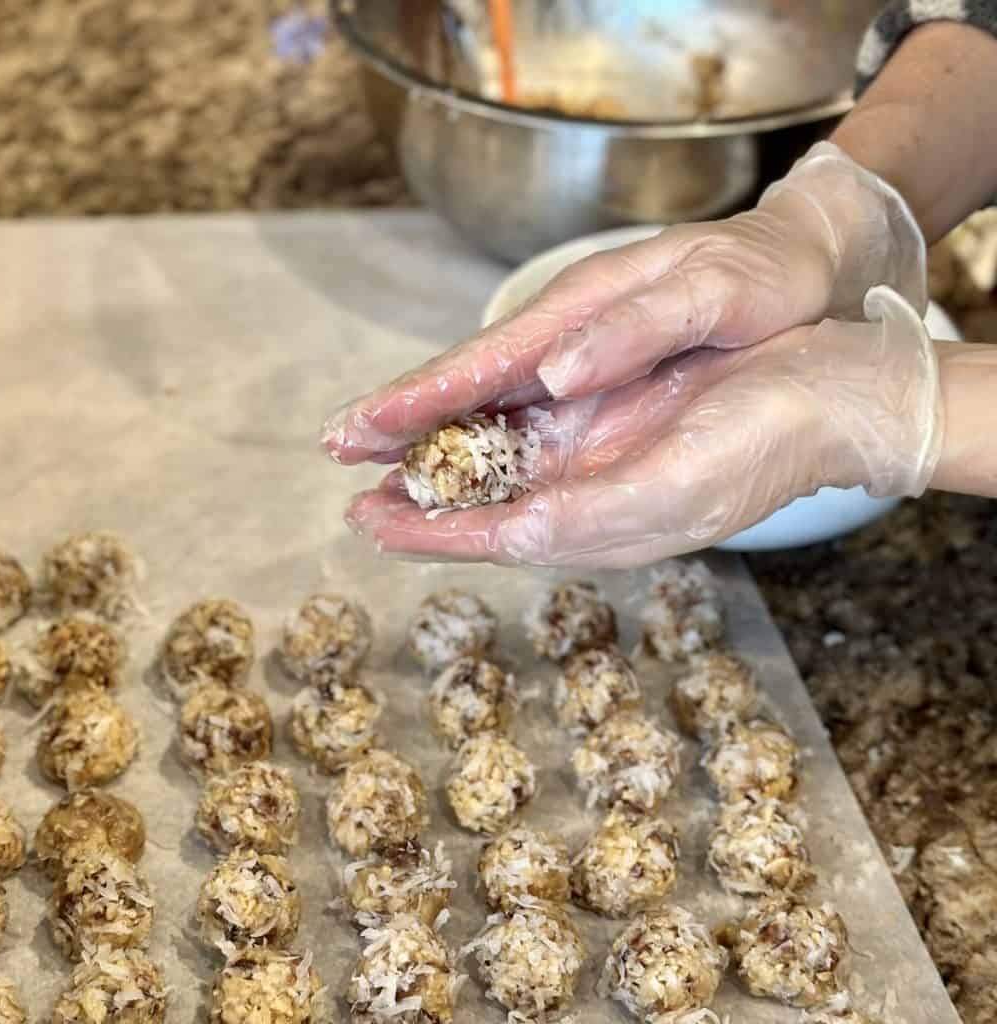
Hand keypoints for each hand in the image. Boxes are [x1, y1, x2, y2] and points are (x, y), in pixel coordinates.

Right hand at [322, 143, 925, 465]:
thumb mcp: (709, 289)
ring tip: (382, 494)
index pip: (476, 367)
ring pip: (490, 426)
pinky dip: (486, 466)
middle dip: (402, 430)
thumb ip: (632, 329)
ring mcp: (578, 384)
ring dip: (435, 457)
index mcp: (574, 320)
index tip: (356, 425)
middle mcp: (563, 355)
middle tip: (338, 457)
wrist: (804, 278)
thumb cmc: (756, 276)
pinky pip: (527, 441)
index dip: (413, 399)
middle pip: (466, 398)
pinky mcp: (599, 408)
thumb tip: (557, 373)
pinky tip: (461, 490)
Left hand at [345, 287, 942, 568]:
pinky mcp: (612, 420)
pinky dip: (485, 425)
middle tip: (360, 491)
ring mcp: (597, 459)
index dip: (429, 535)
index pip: (495, 539)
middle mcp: (588, 498)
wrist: (822, 396)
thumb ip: (585, 519)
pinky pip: (531, 428)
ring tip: (388, 459)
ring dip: (445, 464)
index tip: (368, 524)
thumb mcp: (670, 491)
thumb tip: (507, 534)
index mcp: (599, 526)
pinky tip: (456, 418)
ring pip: (502, 468)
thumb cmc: (758, 448)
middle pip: (486, 508)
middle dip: (423, 503)